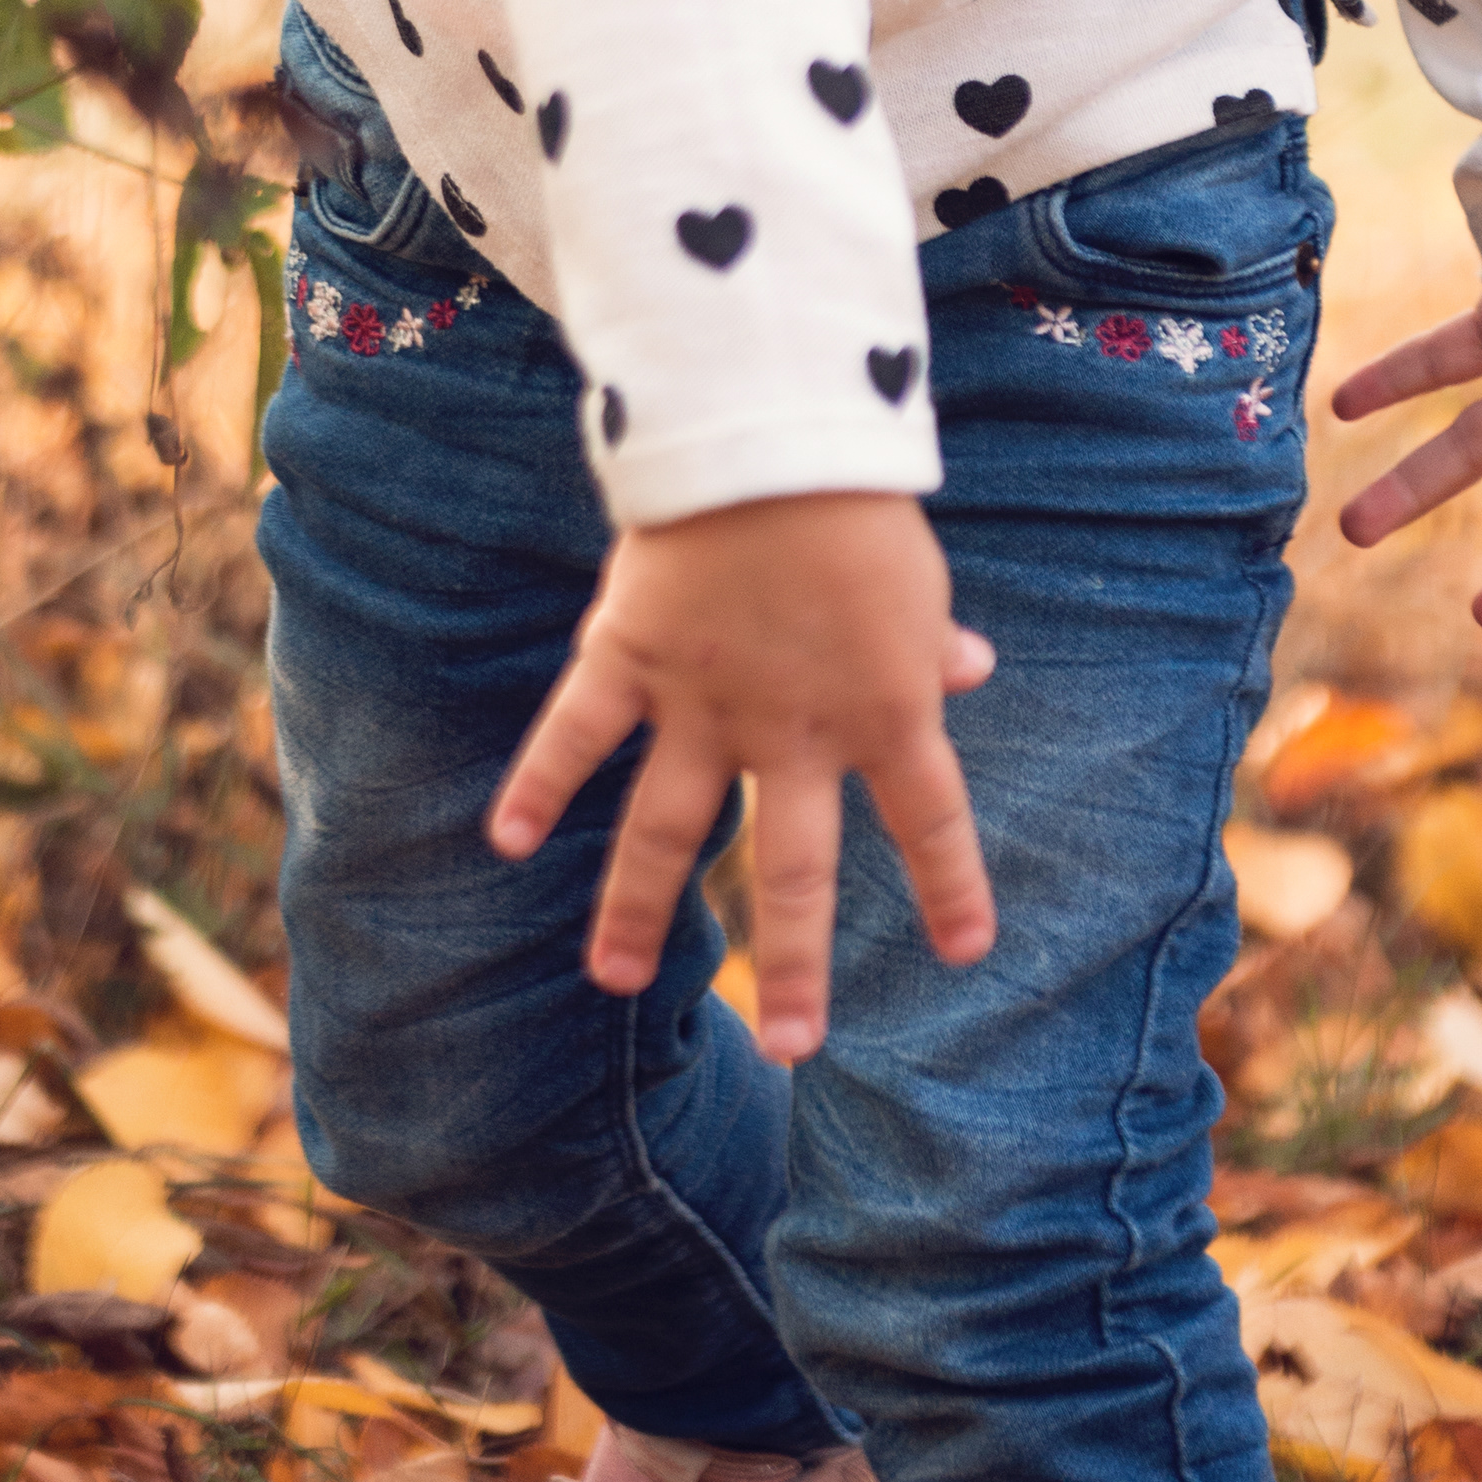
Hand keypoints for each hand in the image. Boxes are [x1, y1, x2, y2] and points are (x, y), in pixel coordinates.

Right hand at [490, 490, 997, 1065]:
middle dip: (796, 967)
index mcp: (886, 709)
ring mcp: (704, 704)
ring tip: (618, 982)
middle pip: (796, 873)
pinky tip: (509, 841)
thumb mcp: (914, 580)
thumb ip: (930, 640)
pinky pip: (577, 734)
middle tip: (795, 1048)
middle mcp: (794, 731)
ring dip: (640, 911)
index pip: (932, 818)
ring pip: (670, 831)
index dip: (951, 886)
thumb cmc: (855, 499)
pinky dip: (540, 783)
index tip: (965, 951)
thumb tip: (972, 668)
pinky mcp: (631, 658)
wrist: (770, 433)